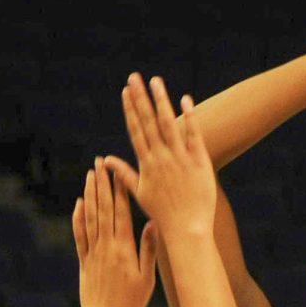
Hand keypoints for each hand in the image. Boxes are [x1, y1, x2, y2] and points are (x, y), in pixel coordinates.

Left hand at [67, 157, 159, 306]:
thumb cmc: (131, 304)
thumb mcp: (147, 279)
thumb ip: (148, 250)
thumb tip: (153, 224)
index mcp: (123, 250)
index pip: (121, 214)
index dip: (120, 191)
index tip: (119, 172)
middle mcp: (105, 247)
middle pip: (103, 209)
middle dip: (102, 184)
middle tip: (100, 163)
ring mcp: (92, 253)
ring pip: (90, 217)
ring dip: (90, 194)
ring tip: (91, 174)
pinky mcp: (83, 261)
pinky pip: (79, 234)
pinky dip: (78, 217)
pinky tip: (80, 203)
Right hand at [103, 75, 220, 245]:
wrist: (187, 229)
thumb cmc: (163, 213)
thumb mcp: (140, 193)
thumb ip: (124, 174)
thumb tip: (107, 161)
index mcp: (147, 164)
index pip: (135, 130)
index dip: (130, 110)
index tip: (125, 91)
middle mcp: (161, 158)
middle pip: (148, 122)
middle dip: (140, 98)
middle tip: (134, 77)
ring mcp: (180, 158)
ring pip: (168, 124)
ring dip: (161, 101)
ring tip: (155, 81)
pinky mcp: (198, 162)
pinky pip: (193, 135)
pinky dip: (189, 117)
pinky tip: (185, 98)